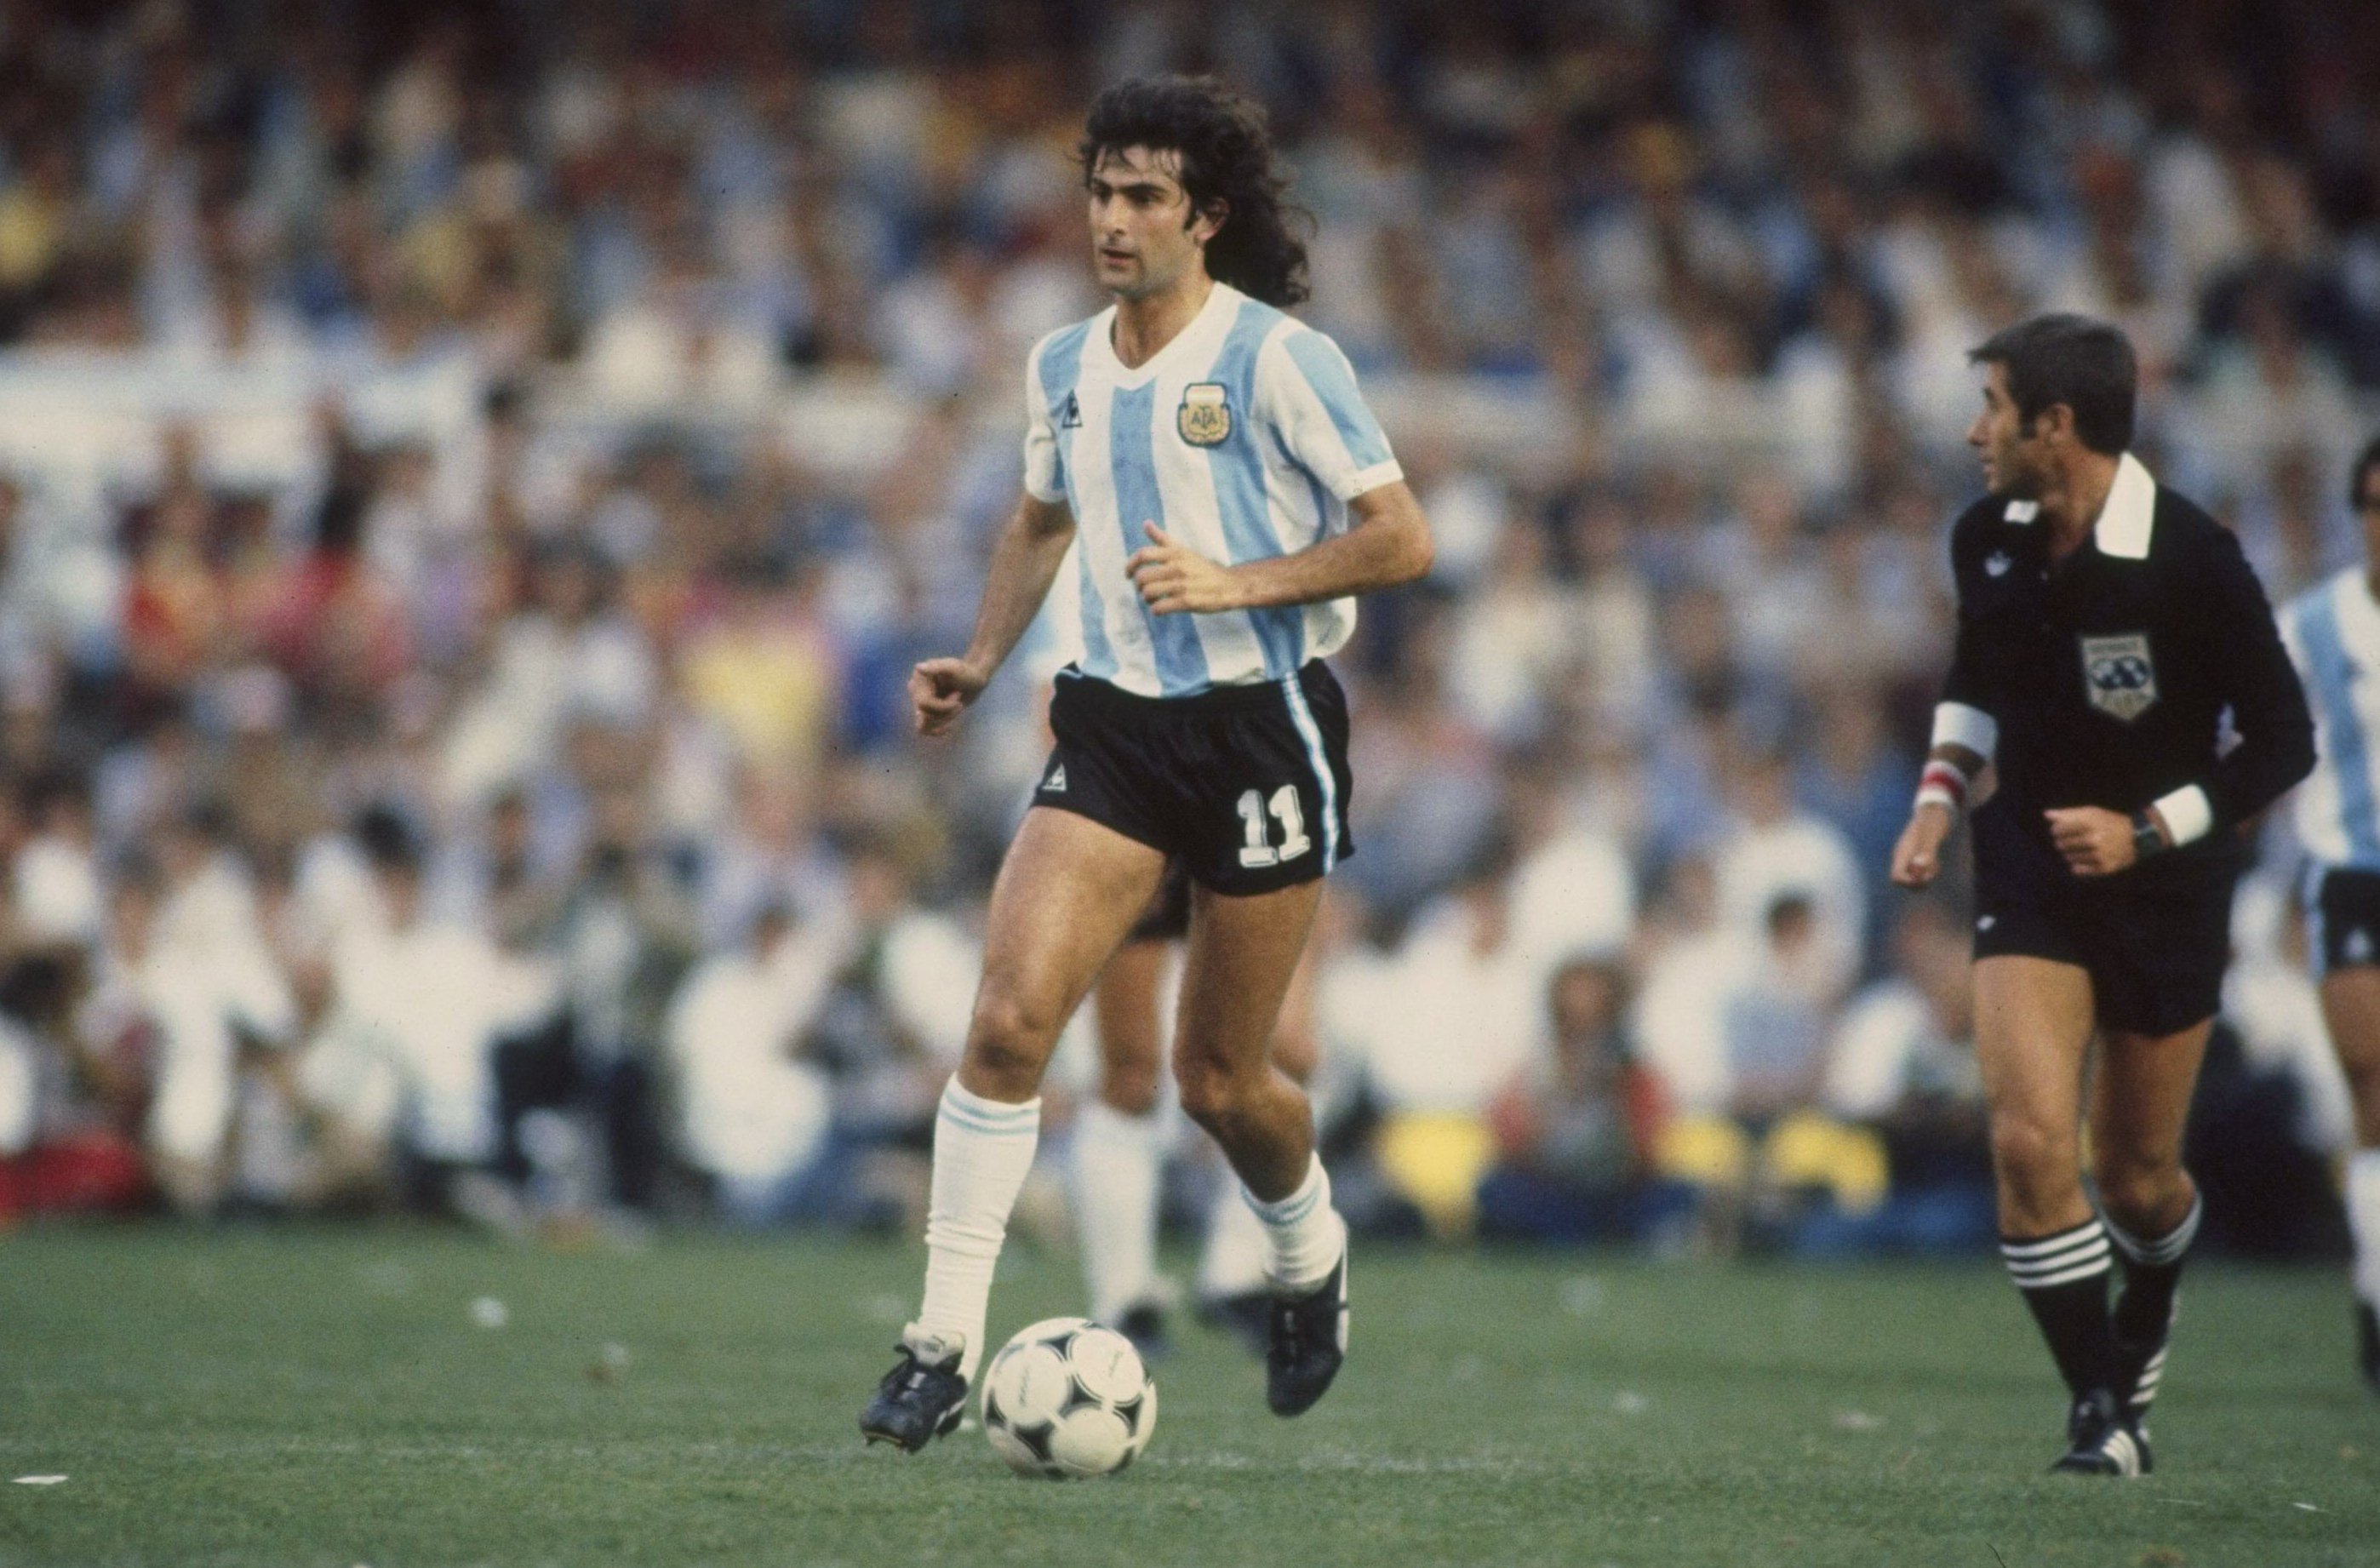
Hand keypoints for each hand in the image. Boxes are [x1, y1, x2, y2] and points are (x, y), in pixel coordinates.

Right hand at [910, 656, 989, 736]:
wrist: (974, 680)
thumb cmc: (966, 671)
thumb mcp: (953, 668)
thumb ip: (936, 668)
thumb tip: (918, 668)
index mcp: (918, 678)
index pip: (924, 703)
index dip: (943, 705)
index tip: (958, 695)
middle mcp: (915, 691)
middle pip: (925, 715)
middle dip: (945, 711)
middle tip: (959, 702)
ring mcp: (920, 702)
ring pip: (925, 724)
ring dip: (944, 719)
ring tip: (957, 707)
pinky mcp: (928, 712)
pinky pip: (925, 728)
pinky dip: (936, 730)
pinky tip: (949, 727)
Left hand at [1126, 522, 1241, 613]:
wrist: (1230, 585)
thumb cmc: (1203, 569)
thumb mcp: (1184, 551)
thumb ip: (1163, 539)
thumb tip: (1146, 523)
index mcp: (1175, 553)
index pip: (1143, 555)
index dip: (1130, 565)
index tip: (1128, 575)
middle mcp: (1177, 567)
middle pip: (1142, 577)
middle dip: (1139, 586)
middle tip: (1145, 590)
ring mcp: (1182, 585)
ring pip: (1148, 593)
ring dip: (1147, 599)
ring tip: (1153, 600)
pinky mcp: (1187, 602)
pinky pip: (1159, 608)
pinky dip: (1156, 610)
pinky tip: (1161, 609)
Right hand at [1890, 803, 1954, 887]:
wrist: (1934, 811)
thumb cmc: (1932, 822)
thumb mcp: (1932, 835)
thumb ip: (1928, 851)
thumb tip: (1923, 866)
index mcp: (1902, 853)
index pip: (1896, 876)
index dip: (1908, 882)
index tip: (1923, 878)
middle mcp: (1903, 857)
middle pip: (1905, 881)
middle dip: (1919, 882)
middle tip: (1932, 874)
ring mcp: (1910, 857)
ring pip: (1915, 877)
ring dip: (1926, 876)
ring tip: (1936, 863)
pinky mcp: (1918, 857)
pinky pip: (1921, 872)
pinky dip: (1930, 871)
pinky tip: (1936, 862)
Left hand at [2045, 805, 2139, 876]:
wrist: (2137, 837)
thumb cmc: (2109, 822)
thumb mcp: (2091, 812)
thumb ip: (2067, 813)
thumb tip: (2046, 814)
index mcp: (2089, 823)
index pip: (2057, 829)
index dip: (2057, 830)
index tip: (2061, 829)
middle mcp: (2093, 839)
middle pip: (2061, 844)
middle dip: (2062, 842)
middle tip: (2072, 840)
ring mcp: (2098, 855)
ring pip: (2068, 858)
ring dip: (2070, 853)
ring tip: (2080, 848)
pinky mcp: (2103, 868)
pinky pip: (2077, 870)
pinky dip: (2077, 865)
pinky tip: (2084, 858)